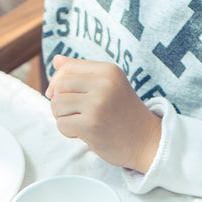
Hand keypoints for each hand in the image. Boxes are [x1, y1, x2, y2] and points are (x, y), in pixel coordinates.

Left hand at [46, 56, 162, 171]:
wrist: (146, 142)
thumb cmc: (123, 115)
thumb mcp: (109, 86)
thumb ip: (83, 73)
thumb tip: (55, 60)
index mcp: (108, 71)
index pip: (68, 68)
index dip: (57, 82)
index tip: (61, 96)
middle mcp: (104, 83)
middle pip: (60, 86)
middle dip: (59, 101)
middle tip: (73, 114)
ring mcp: (98, 104)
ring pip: (57, 104)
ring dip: (62, 117)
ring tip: (79, 123)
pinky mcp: (91, 124)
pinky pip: (61, 124)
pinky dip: (67, 131)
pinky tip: (83, 134)